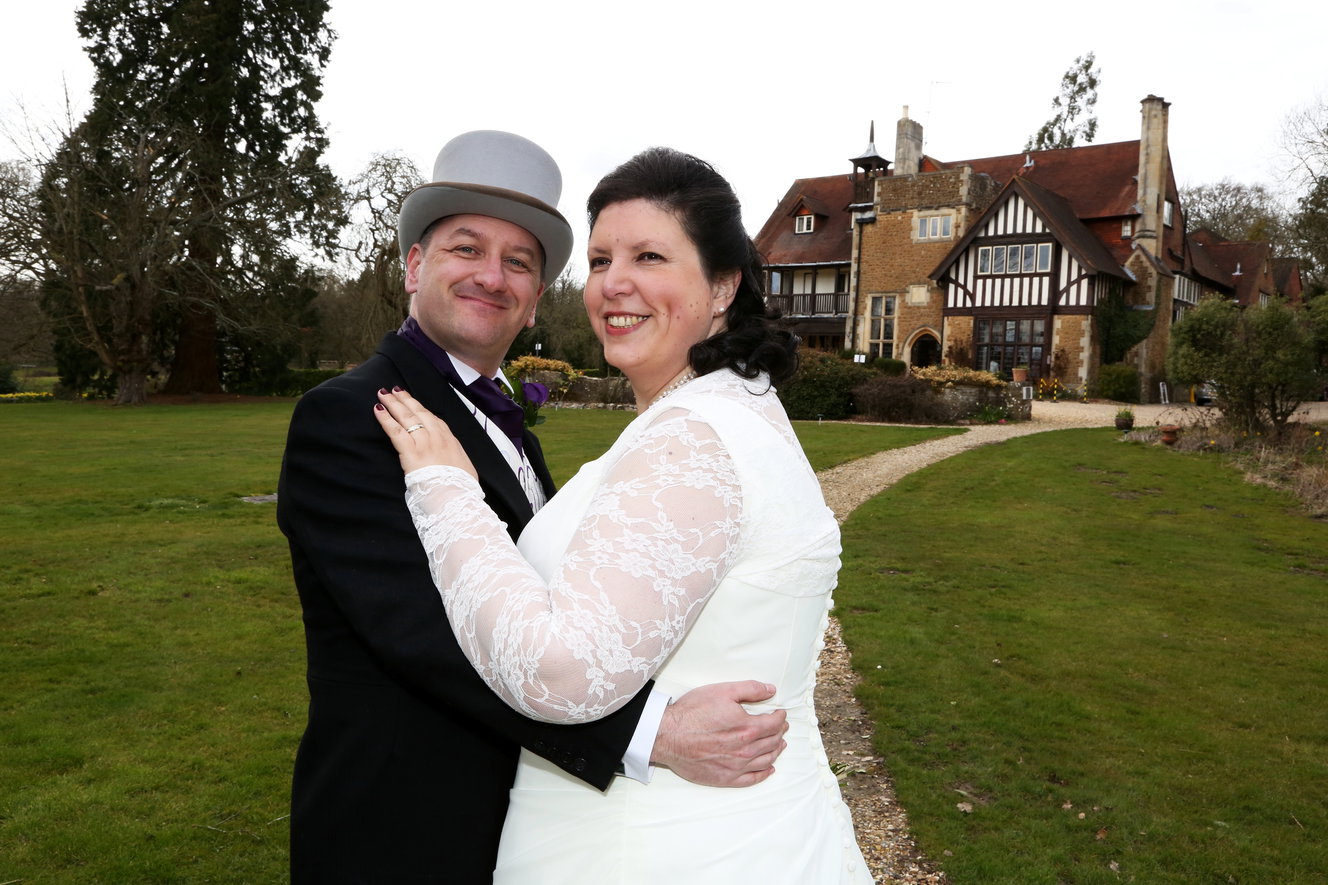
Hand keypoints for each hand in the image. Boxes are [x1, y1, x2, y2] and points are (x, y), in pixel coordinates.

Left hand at [374, 387, 477, 478]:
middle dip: (406, 400)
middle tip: (396, 390)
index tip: (415, 404)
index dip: (422, 410)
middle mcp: (437, 437)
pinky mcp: (411, 452)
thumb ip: (456, 460)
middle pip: (419, 413)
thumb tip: (454, 462)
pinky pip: (395, 431)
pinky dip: (386, 419)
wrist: (456, 495)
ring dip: (394, 404)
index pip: (435, 420)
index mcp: (450, 441)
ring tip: (384, 394)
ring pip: (407, 418)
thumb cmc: (462, 487)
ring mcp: (424, 443)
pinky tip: (378, 410)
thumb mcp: (465, 468)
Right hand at [649, 681, 787, 787]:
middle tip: (781, 728)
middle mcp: (746, 750)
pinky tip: (768, 769)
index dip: (780, 717)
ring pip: (766, 760)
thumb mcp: (723, 691)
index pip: (774, 724)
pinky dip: (764, 774)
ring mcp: (737, 766)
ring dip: (776, 751)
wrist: (668, 736)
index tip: (780, 714)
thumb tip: (771, 690)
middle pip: (772, 742)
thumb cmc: (692, 712)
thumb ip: (750, 689)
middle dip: (780, 733)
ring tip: (779, 745)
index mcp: (748, 728)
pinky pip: (752, 779)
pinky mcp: (726, 778)